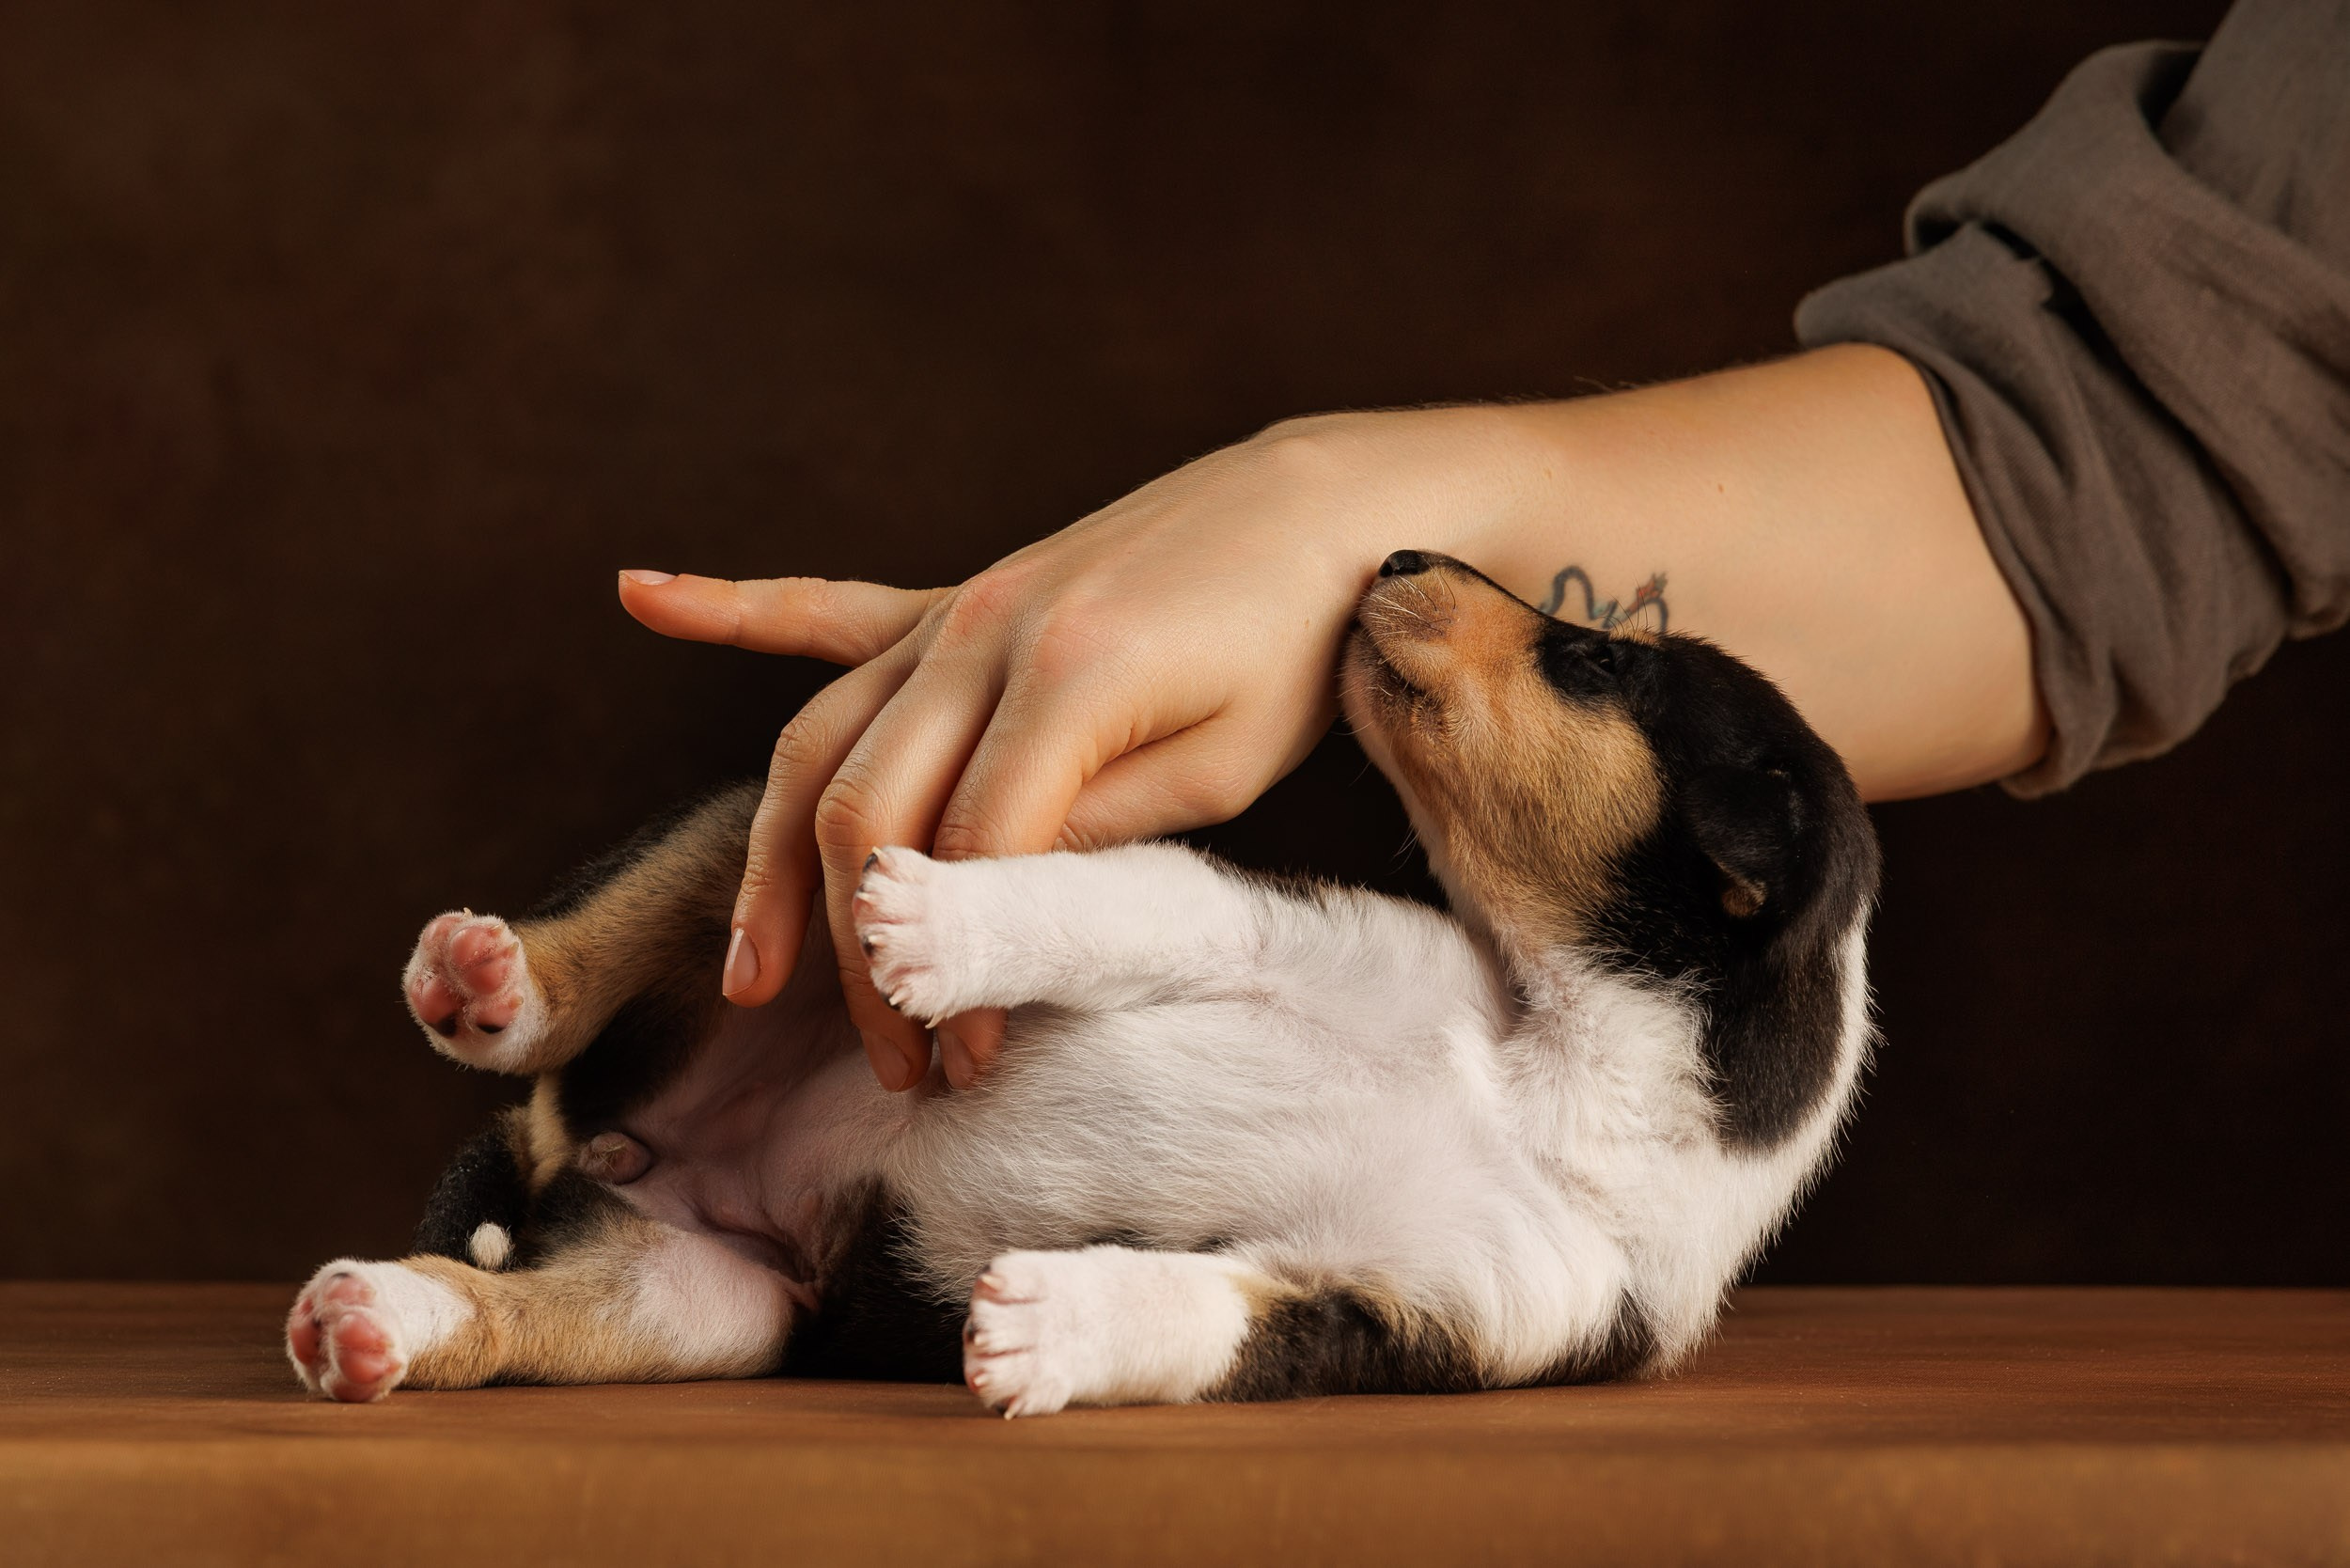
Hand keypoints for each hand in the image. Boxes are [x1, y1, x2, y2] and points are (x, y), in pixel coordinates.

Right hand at [617, 408, 1541, 1089]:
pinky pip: (824, 609)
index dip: (956, 971)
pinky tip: (638, 594)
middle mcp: (984, 633)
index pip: (967, 853)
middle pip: (864, 810)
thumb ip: (1095, 826)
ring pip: (817, 740)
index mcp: (1067, 678)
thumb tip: (984, 900)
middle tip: (891, 1063)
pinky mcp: (958, 596)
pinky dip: (728, 605)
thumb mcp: (1225, 765)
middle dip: (862, 952)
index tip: (969, 1063)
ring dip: (774, 863)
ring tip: (749, 973)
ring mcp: (960, 608)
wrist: (1319, 514)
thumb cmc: (1291, 649)